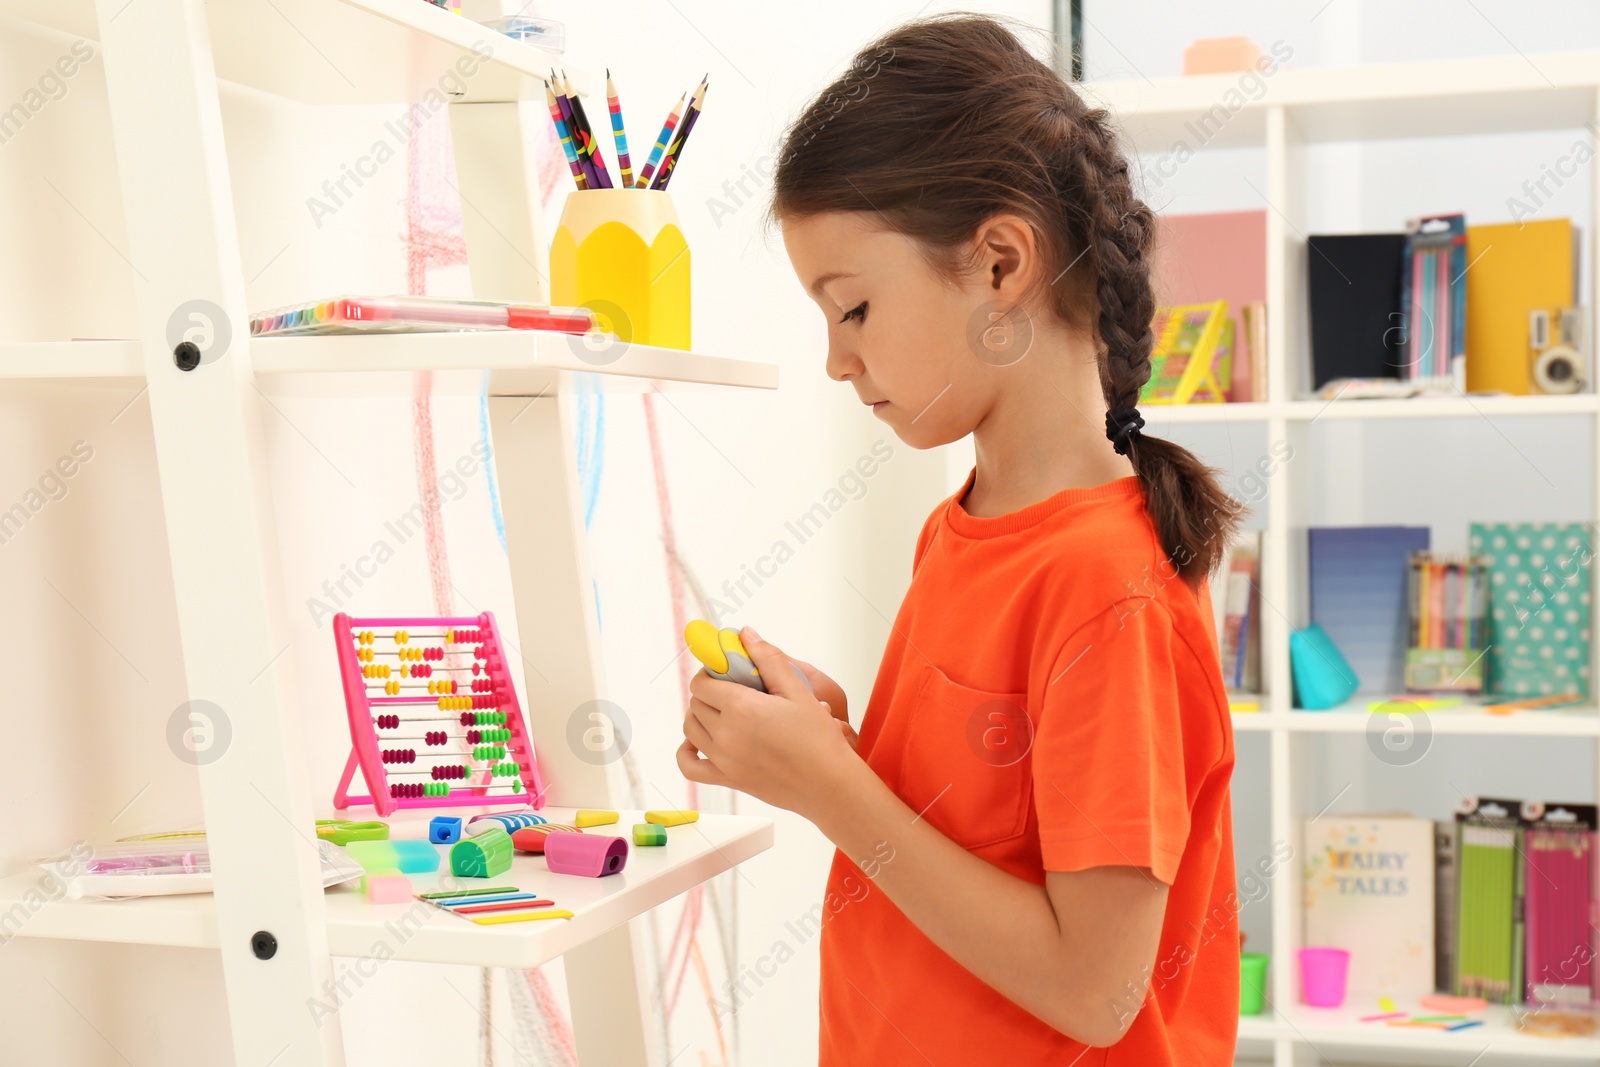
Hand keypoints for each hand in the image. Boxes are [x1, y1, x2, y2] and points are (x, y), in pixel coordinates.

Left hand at [678, 627, 858, 815]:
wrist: (828, 785)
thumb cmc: (818, 739)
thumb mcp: (798, 691)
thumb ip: (769, 659)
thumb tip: (746, 635)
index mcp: (741, 707)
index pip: (703, 682)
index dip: (711, 672)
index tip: (726, 672)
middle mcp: (726, 734)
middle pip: (696, 703)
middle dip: (708, 691)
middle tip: (731, 689)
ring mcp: (723, 759)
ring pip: (690, 729)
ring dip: (699, 715)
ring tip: (721, 711)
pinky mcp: (727, 780)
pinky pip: (689, 766)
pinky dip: (686, 752)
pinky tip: (698, 742)